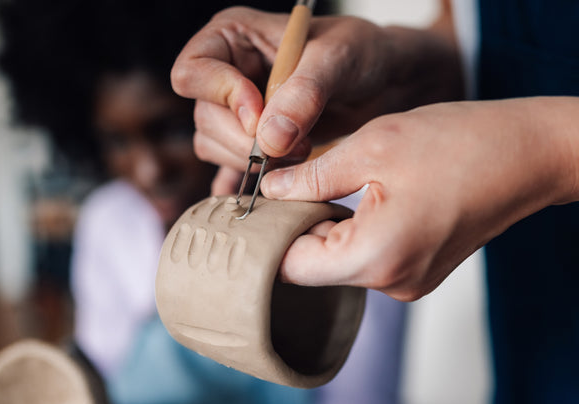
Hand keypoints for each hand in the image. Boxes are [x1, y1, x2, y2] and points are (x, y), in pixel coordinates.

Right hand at [171, 7, 461, 179]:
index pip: (193, 73)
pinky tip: (269, 191)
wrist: (386, 82)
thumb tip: (268, 140)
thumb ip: (304, 94)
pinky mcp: (249, 143)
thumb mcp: (339, 59)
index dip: (225, 100)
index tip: (263, 118)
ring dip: (254, 162)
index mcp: (232, 37)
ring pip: (214, 147)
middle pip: (204, 119)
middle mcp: (225, 73)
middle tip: (299, 146)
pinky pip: (227, 169)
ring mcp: (234, 111)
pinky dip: (245, 183)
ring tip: (302, 154)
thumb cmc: (362, 53)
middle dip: (248, 141)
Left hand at [260, 99, 572, 300]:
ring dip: (326, 227)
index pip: (291, 268)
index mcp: (375, 258)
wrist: (529, 156)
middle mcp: (391, 285)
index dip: (266, 237)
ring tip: (330, 184)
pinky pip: (368, 258)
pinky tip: (363, 196)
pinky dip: (354, 232)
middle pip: (314, 269)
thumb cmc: (460, 144)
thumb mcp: (373, 147)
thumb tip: (269, 192)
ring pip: (340, 263)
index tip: (251, 206)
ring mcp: (408, 283)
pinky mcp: (419, 272)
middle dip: (294, 228)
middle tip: (283, 184)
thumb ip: (311, 177)